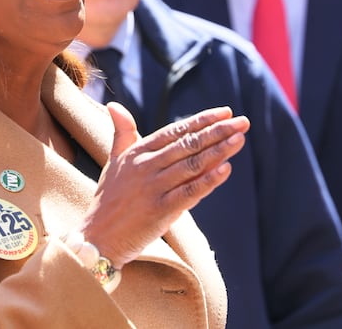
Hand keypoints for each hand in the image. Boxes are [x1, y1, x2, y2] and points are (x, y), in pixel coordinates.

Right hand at [80, 105, 248, 266]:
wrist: (98, 236)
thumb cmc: (109, 198)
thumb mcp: (114, 161)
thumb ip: (121, 133)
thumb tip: (114, 104)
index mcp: (136, 153)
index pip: (174, 131)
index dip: (201, 120)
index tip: (225, 112)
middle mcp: (145, 167)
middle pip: (187, 144)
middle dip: (217, 131)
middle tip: (243, 122)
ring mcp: (153, 188)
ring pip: (191, 165)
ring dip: (218, 151)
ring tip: (239, 139)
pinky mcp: (160, 211)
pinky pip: (189, 193)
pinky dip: (208, 180)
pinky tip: (226, 168)